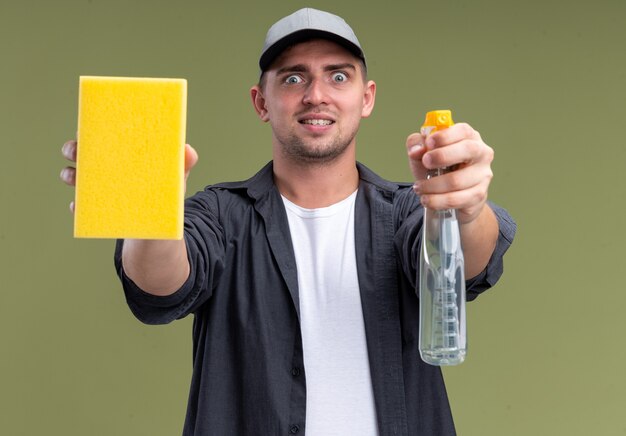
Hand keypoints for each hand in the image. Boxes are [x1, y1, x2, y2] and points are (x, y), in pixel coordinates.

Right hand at [60, 140, 198, 212]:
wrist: (157, 233)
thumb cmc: (165, 198)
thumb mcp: (176, 182)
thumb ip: (182, 166)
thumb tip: (188, 150)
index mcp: (123, 156)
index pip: (105, 137)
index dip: (93, 129)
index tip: (87, 127)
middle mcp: (106, 170)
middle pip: (83, 153)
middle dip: (74, 148)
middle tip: (76, 150)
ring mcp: (97, 190)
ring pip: (74, 177)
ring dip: (70, 174)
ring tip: (74, 177)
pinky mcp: (94, 212)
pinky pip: (80, 207)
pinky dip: (77, 206)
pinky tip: (78, 205)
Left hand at [406, 123, 493, 224]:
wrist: (450, 196)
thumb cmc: (438, 168)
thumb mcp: (423, 153)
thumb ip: (416, 144)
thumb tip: (416, 150)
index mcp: (469, 137)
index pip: (463, 130)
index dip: (445, 136)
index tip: (428, 143)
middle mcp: (481, 153)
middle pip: (469, 150)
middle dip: (443, 156)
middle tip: (425, 162)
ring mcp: (483, 175)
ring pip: (457, 180)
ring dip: (432, 185)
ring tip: (418, 188)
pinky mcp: (479, 195)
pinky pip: (456, 199)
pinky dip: (437, 201)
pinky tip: (426, 199)